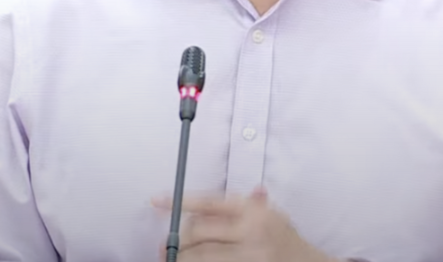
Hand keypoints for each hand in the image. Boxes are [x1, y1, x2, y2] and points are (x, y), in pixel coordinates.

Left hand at [153, 188, 332, 261]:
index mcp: (253, 212)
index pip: (209, 203)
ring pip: (202, 255)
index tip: (156, 200)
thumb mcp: (273, 216)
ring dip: (183, 257)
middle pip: (198, 231)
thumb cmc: (286, 240)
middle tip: (166, 245)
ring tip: (172, 259)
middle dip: (178, 238)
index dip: (179, 201)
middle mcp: (251, 232)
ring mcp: (249, 256)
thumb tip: (254, 189)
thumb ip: (254, 204)